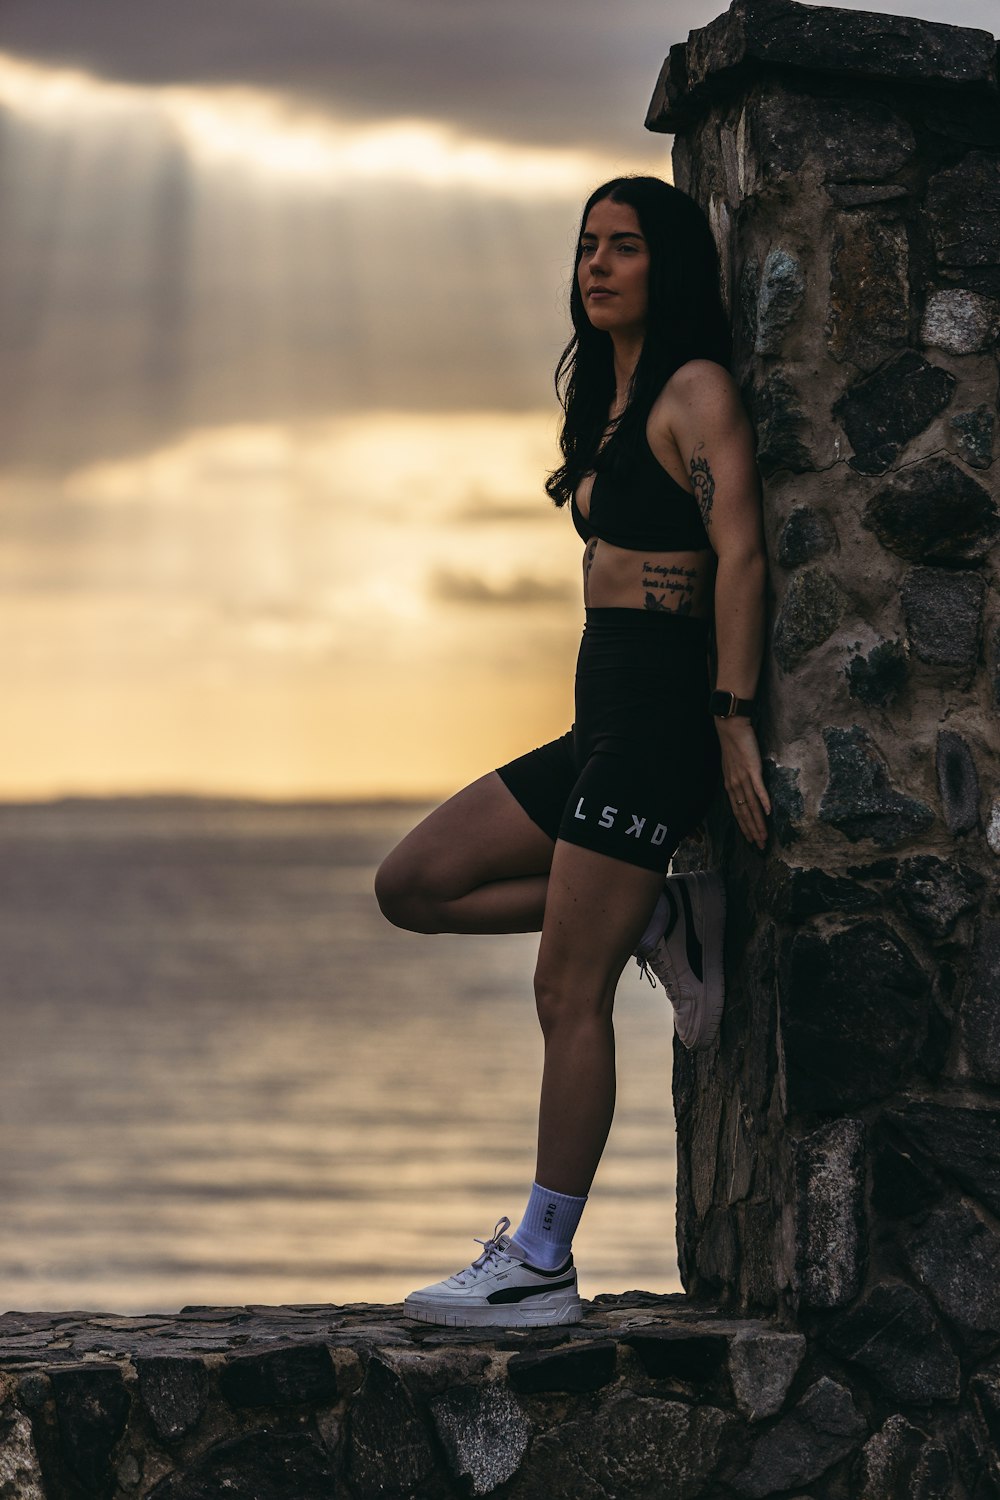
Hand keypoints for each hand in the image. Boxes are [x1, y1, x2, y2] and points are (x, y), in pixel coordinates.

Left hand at [715, 718, 769, 849]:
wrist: (730, 728)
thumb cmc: (733, 746)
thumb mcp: (732, 767)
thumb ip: (738, 780)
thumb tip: (746, 790)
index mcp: (730, 786)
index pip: (738, 811)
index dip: (744, 827)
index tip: (751, 840)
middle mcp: (735, 785)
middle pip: (745, 813)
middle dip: (753, 831)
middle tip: (760, 846)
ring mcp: (743, 778)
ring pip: (751, 805)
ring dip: (758, 822)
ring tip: (765, 835)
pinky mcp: (751, 769)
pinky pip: (758, 789)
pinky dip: (763, 801)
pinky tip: (768, 812)